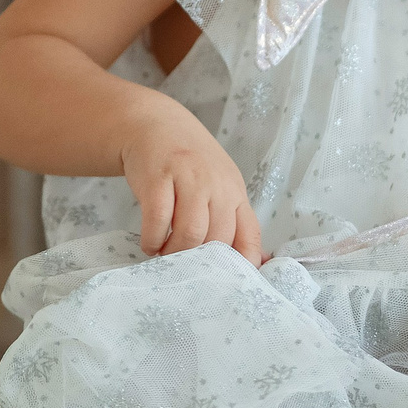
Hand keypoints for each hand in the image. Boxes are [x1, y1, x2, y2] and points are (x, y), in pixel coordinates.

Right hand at [123, 114, 263, 265]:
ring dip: (175, 254)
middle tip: (183, 267)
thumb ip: (233, 221)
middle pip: (217, 240)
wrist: (155, 125)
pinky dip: (153, 241)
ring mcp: (188, 179)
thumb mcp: (219, 185)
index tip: (229, 283)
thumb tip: (257, 261)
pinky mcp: (158, 178)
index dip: (243, 263)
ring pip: (191, 233)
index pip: (249, 234)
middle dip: (199, 263)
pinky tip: (150, 243)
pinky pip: (158, 221)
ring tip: (165, 254)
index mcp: (235, 191)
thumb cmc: (190, 163)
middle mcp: (217, 185)